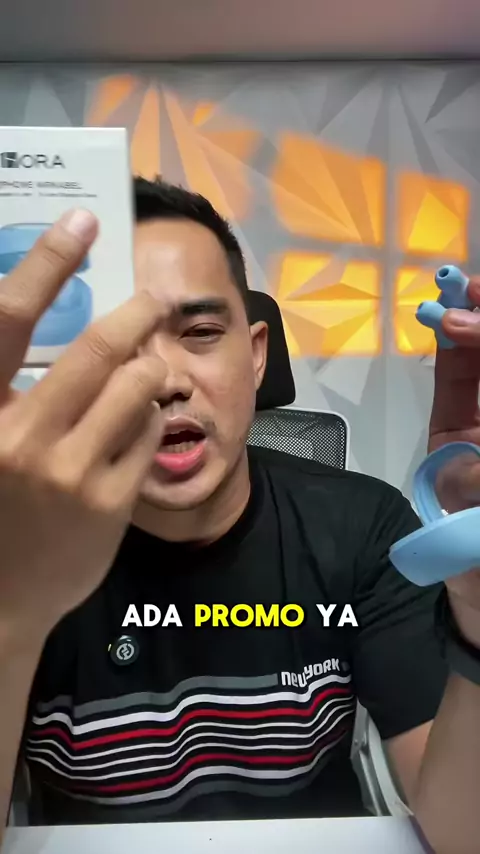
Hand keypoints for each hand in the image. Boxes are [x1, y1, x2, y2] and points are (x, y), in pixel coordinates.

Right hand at [0, 210, 166, 637]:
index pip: (7, 321)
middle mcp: (17, 437)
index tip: (82, 220)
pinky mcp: (109, 502)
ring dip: (149, 368)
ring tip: (148, 370)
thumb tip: (46, 329)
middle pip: (96, 348)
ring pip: (134, 386)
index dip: (47, 263)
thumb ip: (9, 387)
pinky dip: (150, 416)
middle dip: (135, 315)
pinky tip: (138, 424)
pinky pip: (148, 432)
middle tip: (152, 301)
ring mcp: (68, 472)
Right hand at [429, 277, 479, 642]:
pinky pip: (454, 389)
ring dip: (470, 325)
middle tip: (468, 287)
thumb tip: (462, 350)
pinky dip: (450, 356)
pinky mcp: (456, 436)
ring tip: (451, 293)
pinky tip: (442, 325)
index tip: (477, 307)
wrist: (479, 598)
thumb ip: (475, 445)